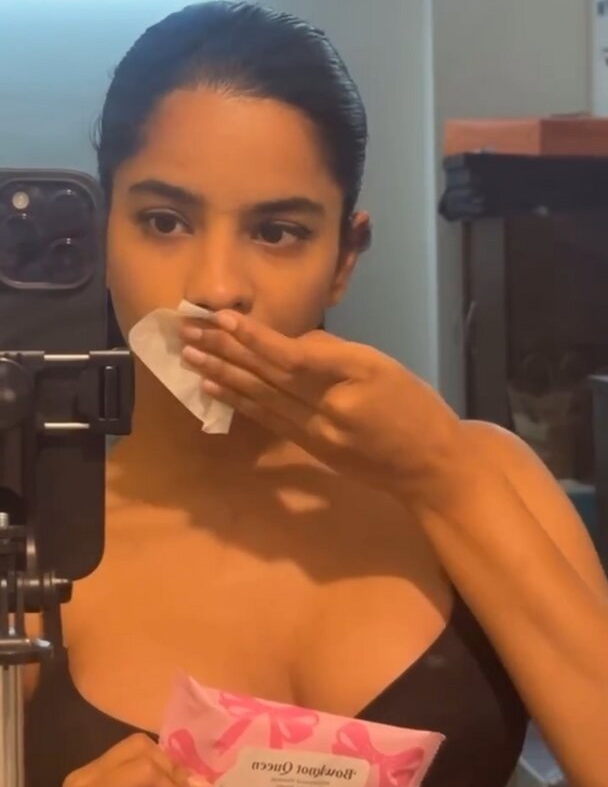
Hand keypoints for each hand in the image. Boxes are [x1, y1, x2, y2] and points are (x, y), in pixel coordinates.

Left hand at [181, 312, 462, 502]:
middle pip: (266, 376)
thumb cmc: (415, 408)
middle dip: (224, 353)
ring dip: (222, 377)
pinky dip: (239, 403)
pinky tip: (215, 390)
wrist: (430, 467)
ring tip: (189, 358)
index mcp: (350, 380)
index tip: (221, 319)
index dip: (253, 338)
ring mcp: (314, 433)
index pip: (290, 357)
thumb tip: (293, 344)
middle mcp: (326, 409)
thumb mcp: (385, 366)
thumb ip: (336, 352)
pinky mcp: (310, 448)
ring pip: (260, 399)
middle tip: (186, 333)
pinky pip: (268, 420)